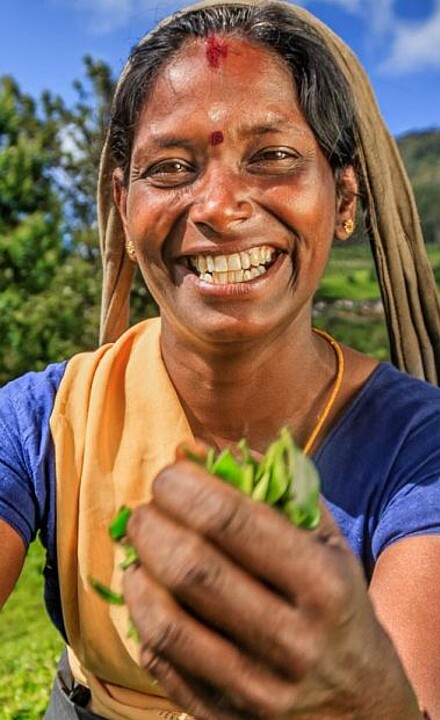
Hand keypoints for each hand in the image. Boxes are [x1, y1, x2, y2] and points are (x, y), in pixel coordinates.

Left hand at [123, 458, 420, 719]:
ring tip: (138, 548)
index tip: (169, 474)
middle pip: (193, 569)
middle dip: (153, 526)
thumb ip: (277, 492)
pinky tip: (145, 589)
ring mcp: (258, 688)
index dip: (187, 489)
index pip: (233, 522)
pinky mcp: (225, 716)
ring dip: (138, 571)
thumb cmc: (340, 608)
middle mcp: (293, 641)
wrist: (360, 707)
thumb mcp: (330, 546)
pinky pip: (162, 662)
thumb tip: (201, 450)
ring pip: (168, 623)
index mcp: (323, 586)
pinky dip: (141, 617)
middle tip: (145, 509)